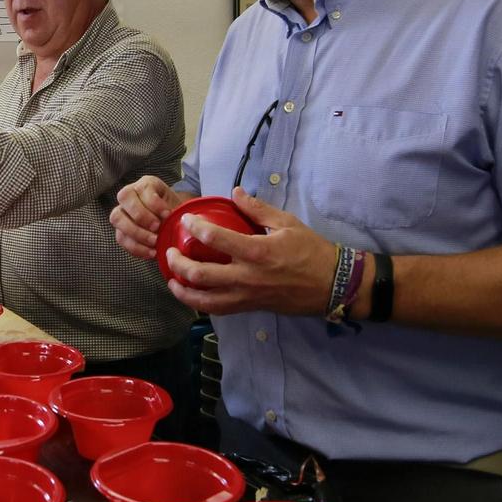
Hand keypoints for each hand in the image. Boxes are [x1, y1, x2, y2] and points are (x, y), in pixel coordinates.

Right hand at [111, 176, 191, 259]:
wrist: (174, 226)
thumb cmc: (176, 214)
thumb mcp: (179, 208)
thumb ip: (175, 212)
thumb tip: (171, 222)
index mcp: (147, 185)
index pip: (143, 188)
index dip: (154, 203)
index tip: (168, 214)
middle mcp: (130, 195)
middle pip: (124, 197)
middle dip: (141, 215)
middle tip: (157, 228)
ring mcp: (122, 212)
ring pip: (117, 218)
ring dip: (136, 232)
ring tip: (154, 242)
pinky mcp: (121, 230)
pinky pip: (121, 238)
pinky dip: (136, 247)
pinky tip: (151, 252)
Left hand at [165, 188, 337, 315]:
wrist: (330, 284)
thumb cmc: (311, 251)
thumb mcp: (287, 222)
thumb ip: (257, 208)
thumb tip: (235, 192)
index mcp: (256, 251)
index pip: (214, 238)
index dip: (194, 227)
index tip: (186, 220)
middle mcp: (246, 277)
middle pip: (199, 274)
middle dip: (178, 262)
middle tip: (170, 252)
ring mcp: (246, 296)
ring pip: (203, 299)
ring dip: (182, 289)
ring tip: (172, 278)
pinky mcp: (249, 307)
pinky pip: (218, 309)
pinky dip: (199, 303)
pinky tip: (191, 294)